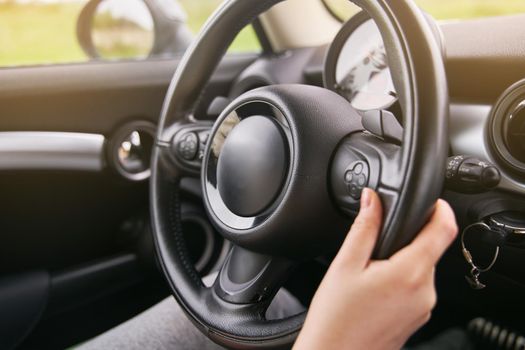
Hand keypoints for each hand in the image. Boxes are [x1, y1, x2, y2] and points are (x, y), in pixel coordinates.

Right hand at [294, 188, 457, 349]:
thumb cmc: (335, 317)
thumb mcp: (345, 265)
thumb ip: (363, 227)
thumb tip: (372, 199)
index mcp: (409, 273)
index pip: (444, 230)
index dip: (441, 209)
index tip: (431, 202)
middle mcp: (425, 292)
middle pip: (430, 249)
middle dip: (407, 239)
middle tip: (375, 245)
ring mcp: (424, 308)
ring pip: (421, 268)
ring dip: (402, 260)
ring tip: (369, 272)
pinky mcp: (418, 318)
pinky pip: (416, 287)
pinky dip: (401, 279)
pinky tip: (374, 289)